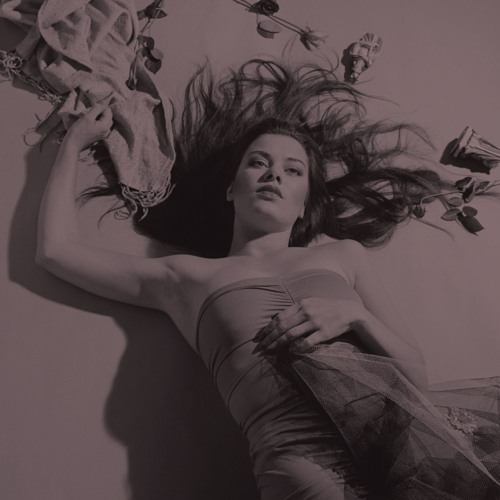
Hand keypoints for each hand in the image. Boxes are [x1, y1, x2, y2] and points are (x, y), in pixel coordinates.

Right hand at [64, 103, 112, 150]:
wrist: (73, 144)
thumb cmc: (79, 130)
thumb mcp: (87, 117)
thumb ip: (96, 109)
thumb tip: (102, 104)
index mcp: (105, 126)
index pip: (108, 112)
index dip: (101, 107)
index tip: (92, 107)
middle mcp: (107, 131)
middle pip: (108, 117)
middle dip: (101, 112)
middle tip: (90, 111)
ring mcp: (103, 135)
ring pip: (105, 121)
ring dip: (98, 117)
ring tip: (89, 116)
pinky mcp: (99, 136)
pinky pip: (102, 126)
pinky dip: (97, 122)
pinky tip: (90, 122)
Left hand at [252, 297, 366, 352]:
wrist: (349, 311)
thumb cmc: (327, 308)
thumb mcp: (310, 303)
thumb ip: (295, 309)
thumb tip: (277, 317)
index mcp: (301, 304)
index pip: (279, 317)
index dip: (268, 328)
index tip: (259, 336)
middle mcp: (306, 312)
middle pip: (282, 326)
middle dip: (269, 337)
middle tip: (260, 347)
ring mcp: (315, 322)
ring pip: (291, 334)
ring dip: (278, 343)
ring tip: (270, 350)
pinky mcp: (324, 332)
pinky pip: (307, 341)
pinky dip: (297, 347)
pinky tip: (290, 352)